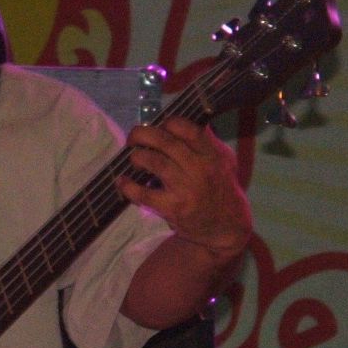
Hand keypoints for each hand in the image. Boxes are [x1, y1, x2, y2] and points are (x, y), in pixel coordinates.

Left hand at [118, 119, 251, 261]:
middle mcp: (200, 169)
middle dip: (143, 134)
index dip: (169, 123)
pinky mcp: (173, 208)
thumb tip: (183, 120)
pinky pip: (145, 194)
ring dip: (137, 157)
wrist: (225, 226)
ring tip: (133, 158)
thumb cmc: (221, 189)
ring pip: (155, 162)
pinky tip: (122, 181)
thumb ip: (206, 141)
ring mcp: (186, 189)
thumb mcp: (223, 161)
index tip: (160, 125)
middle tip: (133, 137)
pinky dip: (129, 186)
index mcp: (212, 155)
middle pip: (166, 142)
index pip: (190, 130)